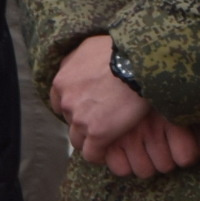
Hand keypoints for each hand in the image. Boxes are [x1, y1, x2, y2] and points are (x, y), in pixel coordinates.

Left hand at [50, 34, 199, 172]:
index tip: (88, 108)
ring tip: (108, 138)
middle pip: (69, 120)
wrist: (140, 61)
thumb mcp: (92, 45)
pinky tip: (110, 151)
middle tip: (103, 120)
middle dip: (83, 121)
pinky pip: (91, 153)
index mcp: (63, 79)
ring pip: (78, 139)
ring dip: (90, 139)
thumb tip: (86, 61)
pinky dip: (99, 154)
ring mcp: (79, 117)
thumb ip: (81, 58)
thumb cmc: (123, 49)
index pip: (59, 101)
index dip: (75, 106)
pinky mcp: (96, 133)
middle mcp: (66, 99)